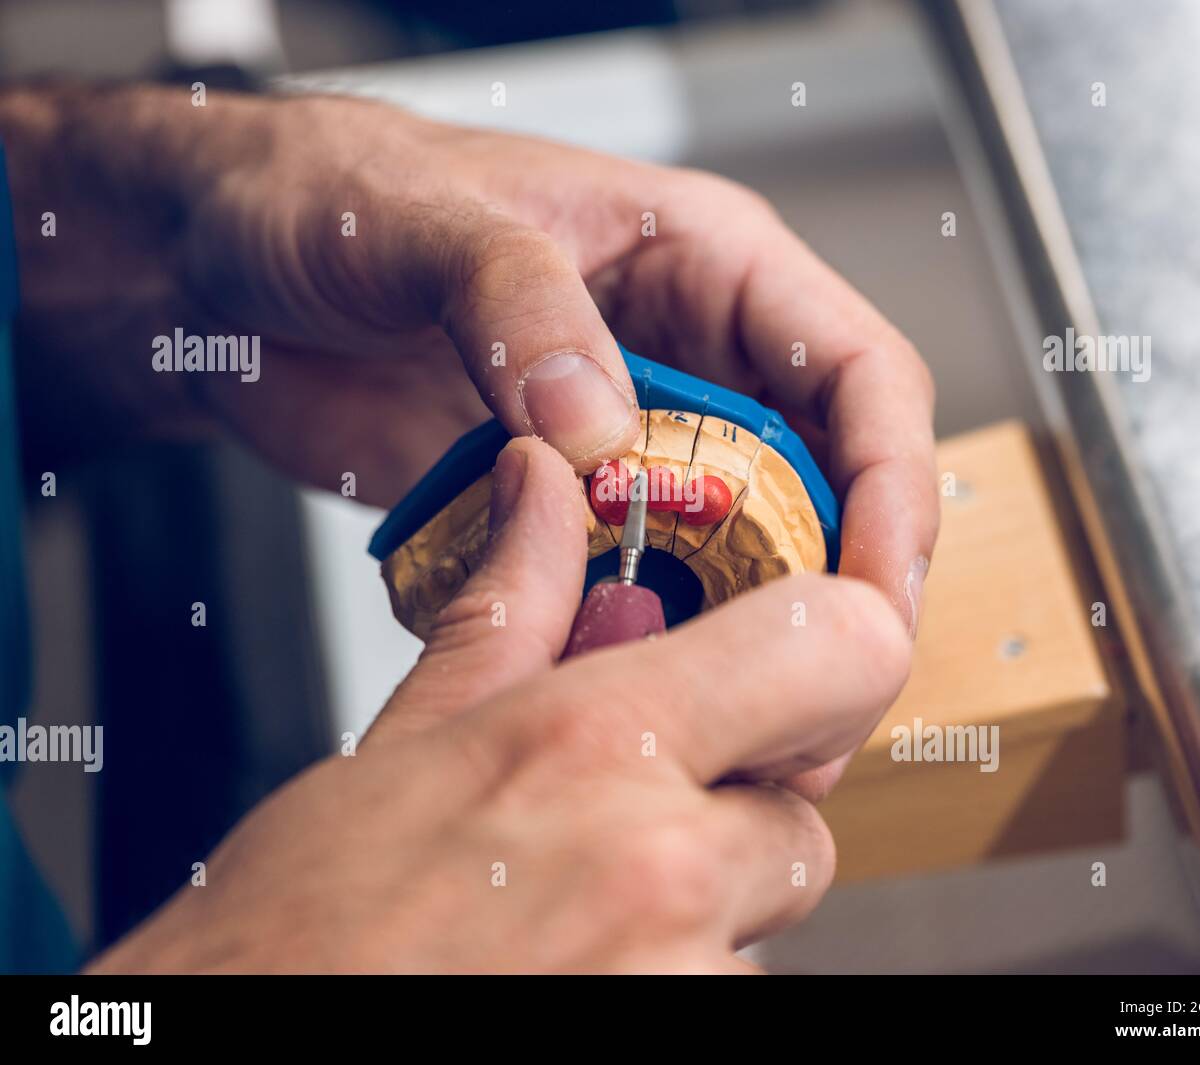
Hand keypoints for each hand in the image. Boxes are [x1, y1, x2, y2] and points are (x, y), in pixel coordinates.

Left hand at [3, 84, 935, 626]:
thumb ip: (521, 310)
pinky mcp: (557, 510)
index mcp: (704, 266)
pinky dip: (607, 639)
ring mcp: (623, 446)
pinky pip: (614, 588)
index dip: (893, 487)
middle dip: (826, 595)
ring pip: (724, 556)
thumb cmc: (337, 194)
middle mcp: (685, 364)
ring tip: (697, 703)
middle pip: (817, 491)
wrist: (225, 268)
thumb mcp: (431, 222)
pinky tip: (582, 672)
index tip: (880, 590)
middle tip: (812, 698)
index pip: (858, 376)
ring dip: (715, 632)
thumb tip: (598, 426)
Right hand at [87, 439, 910, 973]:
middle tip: (623, 830)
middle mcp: (665, 871)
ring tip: (570, 920)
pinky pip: (726, 993)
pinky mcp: (681, 1042)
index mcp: (594, 746)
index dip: (838, 648)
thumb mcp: (406, 745)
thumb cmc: (300, 931)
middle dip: (731, 823)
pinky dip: (669, 980)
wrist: (248, 1046)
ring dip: (694, 918)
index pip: (839, 647)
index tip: (800, 671)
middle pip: (802, 824)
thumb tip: (540, 486)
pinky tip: (572, 970)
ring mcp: (681, 983)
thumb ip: (509, 608)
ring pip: (760, 924)